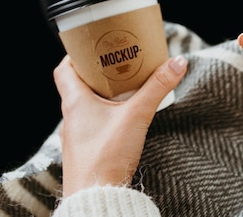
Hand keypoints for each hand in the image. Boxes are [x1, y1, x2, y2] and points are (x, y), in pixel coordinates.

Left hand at [54, 54, 186, 195]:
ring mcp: (78, 135)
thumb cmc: (106, 156)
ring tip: (128, 86)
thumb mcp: (137, 115)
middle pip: (80, 84)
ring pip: (88, 104)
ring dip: (105, 93)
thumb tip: (177, 63)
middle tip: (120, 62)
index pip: (65, 69)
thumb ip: (157, 88)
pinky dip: (108, 113)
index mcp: (75, 102)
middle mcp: (72, 116)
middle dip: (100, 71)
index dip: (77, 55)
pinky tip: (126, 117)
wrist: (96, 196)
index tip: (95, 46)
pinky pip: (94, 123)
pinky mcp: (87, 149)